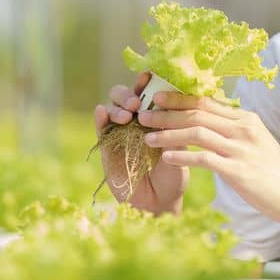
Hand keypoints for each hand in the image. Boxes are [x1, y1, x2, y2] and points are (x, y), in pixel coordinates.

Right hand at [94, 71, 185, 215]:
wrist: (160, 204)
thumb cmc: (174, 175)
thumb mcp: (179, 150)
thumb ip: (173, 128)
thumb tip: (171, 105)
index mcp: (155, 117)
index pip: (148, 92)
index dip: (147, 82)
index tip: (149, 75)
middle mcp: (136, 121)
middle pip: (126, 96)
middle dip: (129, 94)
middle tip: (137, 102)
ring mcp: (120, 133)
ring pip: (111, 108)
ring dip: (117, 106)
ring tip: (126, 115)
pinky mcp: (107, 147)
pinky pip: (100, 128)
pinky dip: (100, 117)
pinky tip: (102, 113)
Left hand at [139, 90, 279, 234]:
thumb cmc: (272, 171)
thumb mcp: (255, 142)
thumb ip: (234, 129)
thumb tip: (211, 121)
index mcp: (245, 119)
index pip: (206, 102)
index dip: (179, 98)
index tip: (156, 96)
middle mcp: (242, 128)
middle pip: (197, 114)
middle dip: (167, 113)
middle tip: (143, 114)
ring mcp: (241, 148)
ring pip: (197, 133)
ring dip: (168, 133)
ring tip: (147, 136)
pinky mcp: (238, 170)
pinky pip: (204, 159)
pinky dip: (182, 156)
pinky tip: (165, 157)